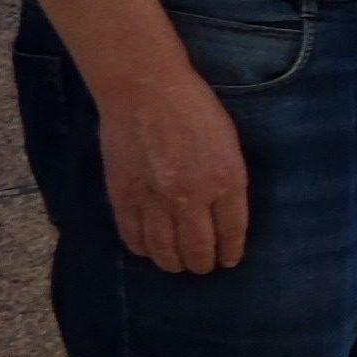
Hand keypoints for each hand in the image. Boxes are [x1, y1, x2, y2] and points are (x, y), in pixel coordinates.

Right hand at [95, 69, 253, 273]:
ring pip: (164, 250)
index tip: (229, 261)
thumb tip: (224, 213)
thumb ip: (228, 181)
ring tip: (178, 264)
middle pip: (198, 248)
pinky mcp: (124, 196)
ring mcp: (154, 199)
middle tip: (203, 267)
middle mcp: (191, 197)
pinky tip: (149, 249)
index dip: (230, 252)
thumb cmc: (194, 108)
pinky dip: (143, 248)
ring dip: (173, 263)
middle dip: (203, 264)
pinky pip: (133, 235)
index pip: (232, 232)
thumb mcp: (229, 144)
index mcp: (226, 181)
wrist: (145, 90)